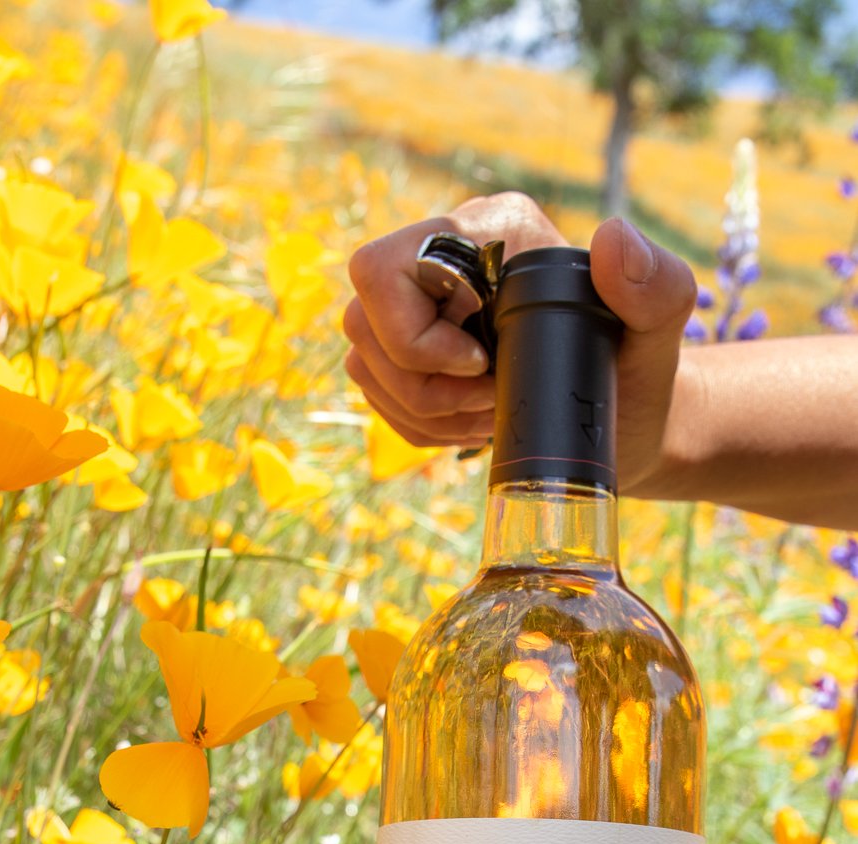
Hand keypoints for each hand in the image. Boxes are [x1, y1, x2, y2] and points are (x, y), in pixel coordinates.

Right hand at [343, 191, 697, 494]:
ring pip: (364, 365)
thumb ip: (656, 283)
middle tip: (490, 400)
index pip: (383, 268)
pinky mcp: (411, 360)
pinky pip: (379, 399)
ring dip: (425, 411)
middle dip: (421, 384)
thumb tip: (611, 240)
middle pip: (363, 323)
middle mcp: (443, 261)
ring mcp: (420, 312)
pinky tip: (475, 425)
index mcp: (488, 232)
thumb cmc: (640, 370)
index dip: (414, 334)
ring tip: (490, 414)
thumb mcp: (662, 328)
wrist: (624, 420)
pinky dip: (423, 428)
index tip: (481, 365)